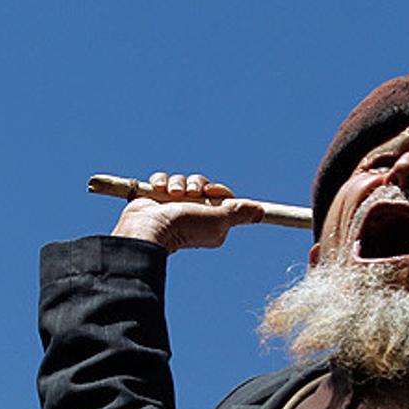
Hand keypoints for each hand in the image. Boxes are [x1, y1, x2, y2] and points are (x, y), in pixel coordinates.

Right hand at [111, 172, 264, 252]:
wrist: (147, 228)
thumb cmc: (184, 227)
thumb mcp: (218, 220)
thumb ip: (239, 213)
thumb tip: (261, 212)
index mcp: (212, 221)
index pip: (223, 197)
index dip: (218, 191)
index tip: (212, 192)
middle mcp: (194, 213)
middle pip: (203, 186)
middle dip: (197, 184)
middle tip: (191, 193)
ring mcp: (175, 205)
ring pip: (183, 180)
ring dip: (178, 183)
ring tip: (172, 194)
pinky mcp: (156, 198)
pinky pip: (163, 179)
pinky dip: (161, 181)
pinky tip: (158, 190)